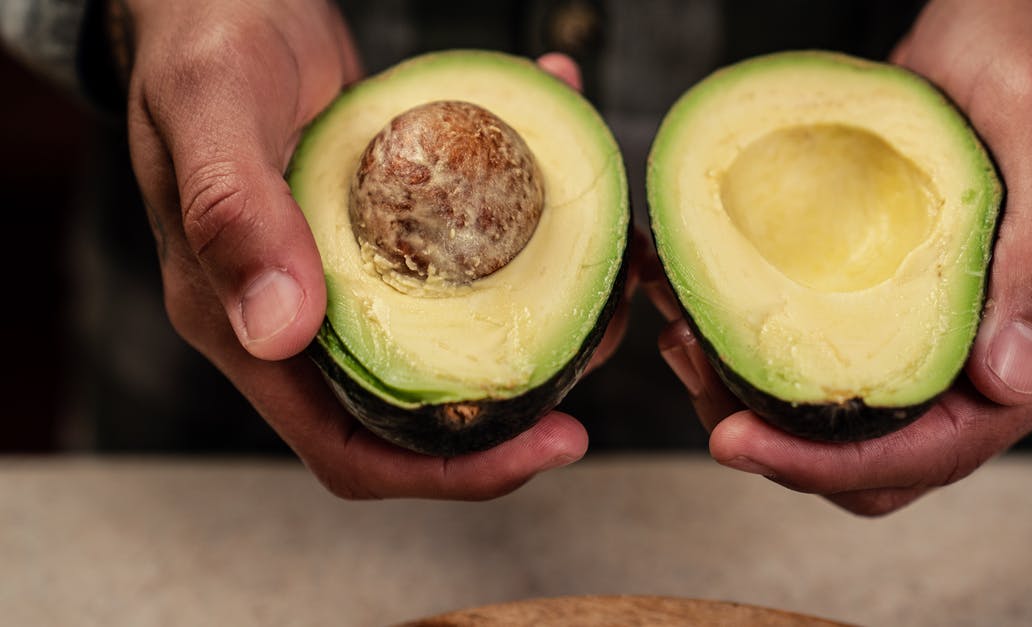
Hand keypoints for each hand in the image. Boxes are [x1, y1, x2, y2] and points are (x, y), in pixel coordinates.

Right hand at [120, 0, 604, 498]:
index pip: (349, 449)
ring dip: (543, 313)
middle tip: (605, 340)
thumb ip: (233, 214)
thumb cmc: (199, 40)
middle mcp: (301, 319)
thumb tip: (279, 333)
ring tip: (608, 266)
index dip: (451, 473)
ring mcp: (348, 278)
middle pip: (422, 411)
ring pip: (455, 338)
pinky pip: (465, 253)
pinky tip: (562, 155)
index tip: (552, 445)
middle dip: (523, 400)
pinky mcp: (387, 232)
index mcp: (244, 324)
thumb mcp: (213, 107)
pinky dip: (525, 219)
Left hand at [652, 0, 1031, 514]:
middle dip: (784, 444)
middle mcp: (1022, 367)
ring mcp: (971, 349)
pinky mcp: (924, 324)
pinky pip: (850, 377)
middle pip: (892, 462)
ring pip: (861, 432)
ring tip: (692, 342)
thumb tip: (1012, 380)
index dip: (834, 464)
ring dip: (768, 408)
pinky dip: (780, 367)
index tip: (735, 442)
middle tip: (696, 373)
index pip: (945, 449)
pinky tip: (721, 320)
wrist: (1018, 27)